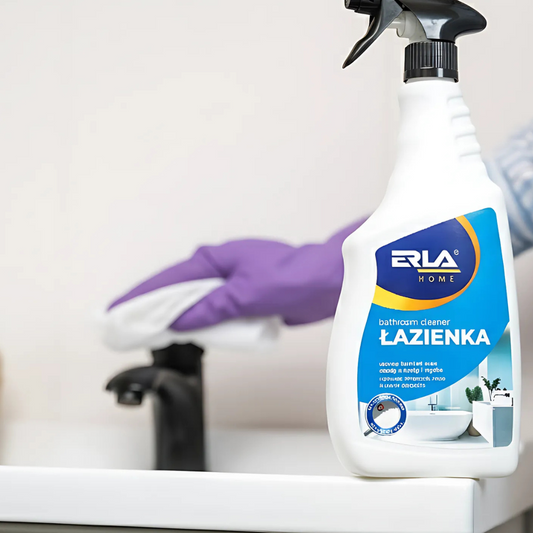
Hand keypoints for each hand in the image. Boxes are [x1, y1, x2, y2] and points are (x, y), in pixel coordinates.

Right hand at [108, 218, 365, 329]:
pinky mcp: (241, 298)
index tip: (115, 310)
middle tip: (122, 325)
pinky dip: (196, 322)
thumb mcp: (247, 293)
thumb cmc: (292, 277)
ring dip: (172, 316)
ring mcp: (229, 283)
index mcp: (216, 259)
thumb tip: (178, 320)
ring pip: (192, 302)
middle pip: (176, 290)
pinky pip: (210, 311)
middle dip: (150, 307)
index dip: (141, 296)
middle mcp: (219, 269)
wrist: (326, 282)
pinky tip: (183, 333)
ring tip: (145, 332)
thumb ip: (212, 307)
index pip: (169, 279)